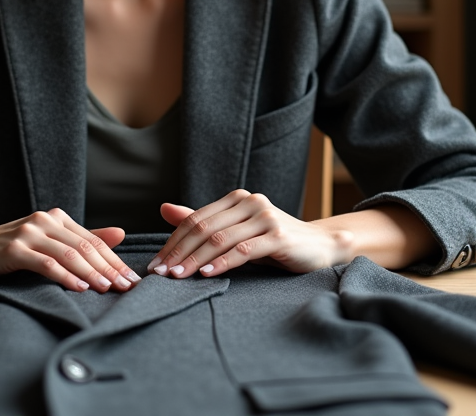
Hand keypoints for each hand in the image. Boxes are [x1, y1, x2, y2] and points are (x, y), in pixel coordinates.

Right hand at [0, 208, 140, 292]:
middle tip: (129, 288)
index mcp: (56, 218)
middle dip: (110, 269)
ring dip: (92, 273)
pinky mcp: (14, 250)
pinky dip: (66, 276)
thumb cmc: (6, 250)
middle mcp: (45, 221)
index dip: (115, 260)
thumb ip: (81, 238)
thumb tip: (120, 234)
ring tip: (109, 289)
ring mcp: (29, 233)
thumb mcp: (46, 241)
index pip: (94, 241)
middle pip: (86, 247)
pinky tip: (80, 288)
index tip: (133, 280)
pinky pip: (46, 263)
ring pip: (69, 254)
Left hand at [146, 190, 351, 277]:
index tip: (156, 265)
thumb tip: (164, 209)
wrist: (320, 247)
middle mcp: (250, 202)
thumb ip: (204, 222)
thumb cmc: (273, 243)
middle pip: (204, 228)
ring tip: (177, 277)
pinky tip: (207, 274)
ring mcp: (265, 217)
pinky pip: (243, 250)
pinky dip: (223, 263)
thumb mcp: (237, 232)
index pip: (195, 220)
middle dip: (178, 252)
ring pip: (220, 239)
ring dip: (195, 260)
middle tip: (160, 274)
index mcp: (237, 199)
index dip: (172, 242)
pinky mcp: (278, 235)